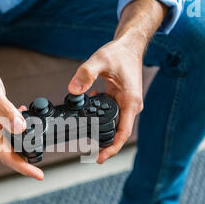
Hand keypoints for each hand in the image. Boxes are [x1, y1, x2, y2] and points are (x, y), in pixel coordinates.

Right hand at [0, 64, 43, 179]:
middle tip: (44, 153)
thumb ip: (6, 110)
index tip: (39, 175)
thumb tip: (20, 128)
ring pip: (8, 145)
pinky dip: (16, 133)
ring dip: (22, 142)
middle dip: (27, 156)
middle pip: (9, 155)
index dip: (24, 168)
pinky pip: (4, 137)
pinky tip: (22, 120)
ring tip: (36, 130)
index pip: (7, 157)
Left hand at [68, 38, 143, 163]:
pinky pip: (110, 114)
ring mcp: (127, 104)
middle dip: (103, 143)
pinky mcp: (121, 101)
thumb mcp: (100, 60)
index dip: (112, 148)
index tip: (100, 158)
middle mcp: (131, 106)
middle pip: (118, 133)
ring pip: (113, 124)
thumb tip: (73, 90)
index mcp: (130, 101)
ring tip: (84, 135)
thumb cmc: (120, 53)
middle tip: (87, 151)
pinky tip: (87, 108)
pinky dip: (98, 116)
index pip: (122, 133)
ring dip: (100, 129)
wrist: (130, 45)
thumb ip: (86, 74)